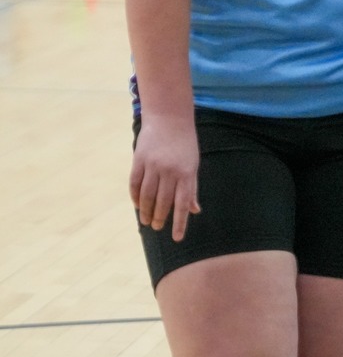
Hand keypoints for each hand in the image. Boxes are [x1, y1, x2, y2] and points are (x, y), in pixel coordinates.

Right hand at [129, 114, 200, 241]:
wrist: (170, 117)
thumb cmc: (184, 144)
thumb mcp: (193, 163)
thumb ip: (191, 187)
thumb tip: (194, 210)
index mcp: (187, 172)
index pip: (183, 203)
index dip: (180, 222)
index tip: (177, 238)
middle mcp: (170, 170)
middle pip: (163, 202)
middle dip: (160, 218)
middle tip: (158, 227)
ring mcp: (153, 164)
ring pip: (147, 196)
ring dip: (146, 212)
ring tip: (147, 221)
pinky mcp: (139, 159)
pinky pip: (134, 184)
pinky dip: (135, 197)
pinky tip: (138, 206)